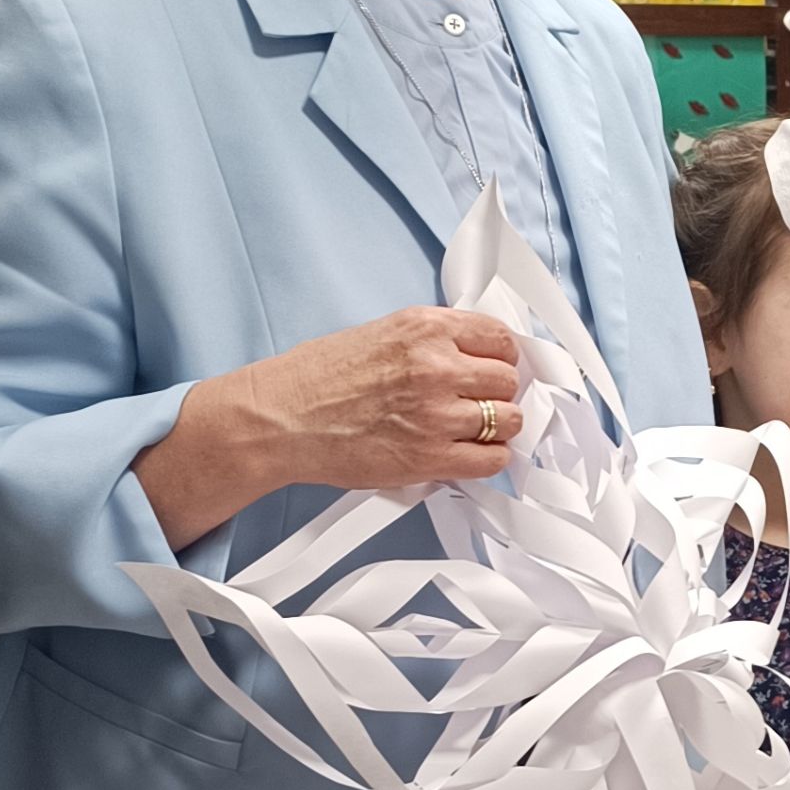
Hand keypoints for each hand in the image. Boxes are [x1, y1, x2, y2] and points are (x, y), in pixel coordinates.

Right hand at [240, 307, 523, 490]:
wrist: (281, 418)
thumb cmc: (318, 378)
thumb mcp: (383, 333)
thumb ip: (433, 341)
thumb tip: (475, 356)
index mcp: (426, 329)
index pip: (500, 338)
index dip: (502, 357)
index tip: (497, 368)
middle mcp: (437, 367)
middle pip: (508, 380)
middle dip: (499, 392)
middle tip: (481, 401)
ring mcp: (437, 414)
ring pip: (509, 421)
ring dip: (497, 427)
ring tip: (474, 430)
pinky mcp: (430, 457)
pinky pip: (492, 460)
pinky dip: (488, 459)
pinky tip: (469, 454)